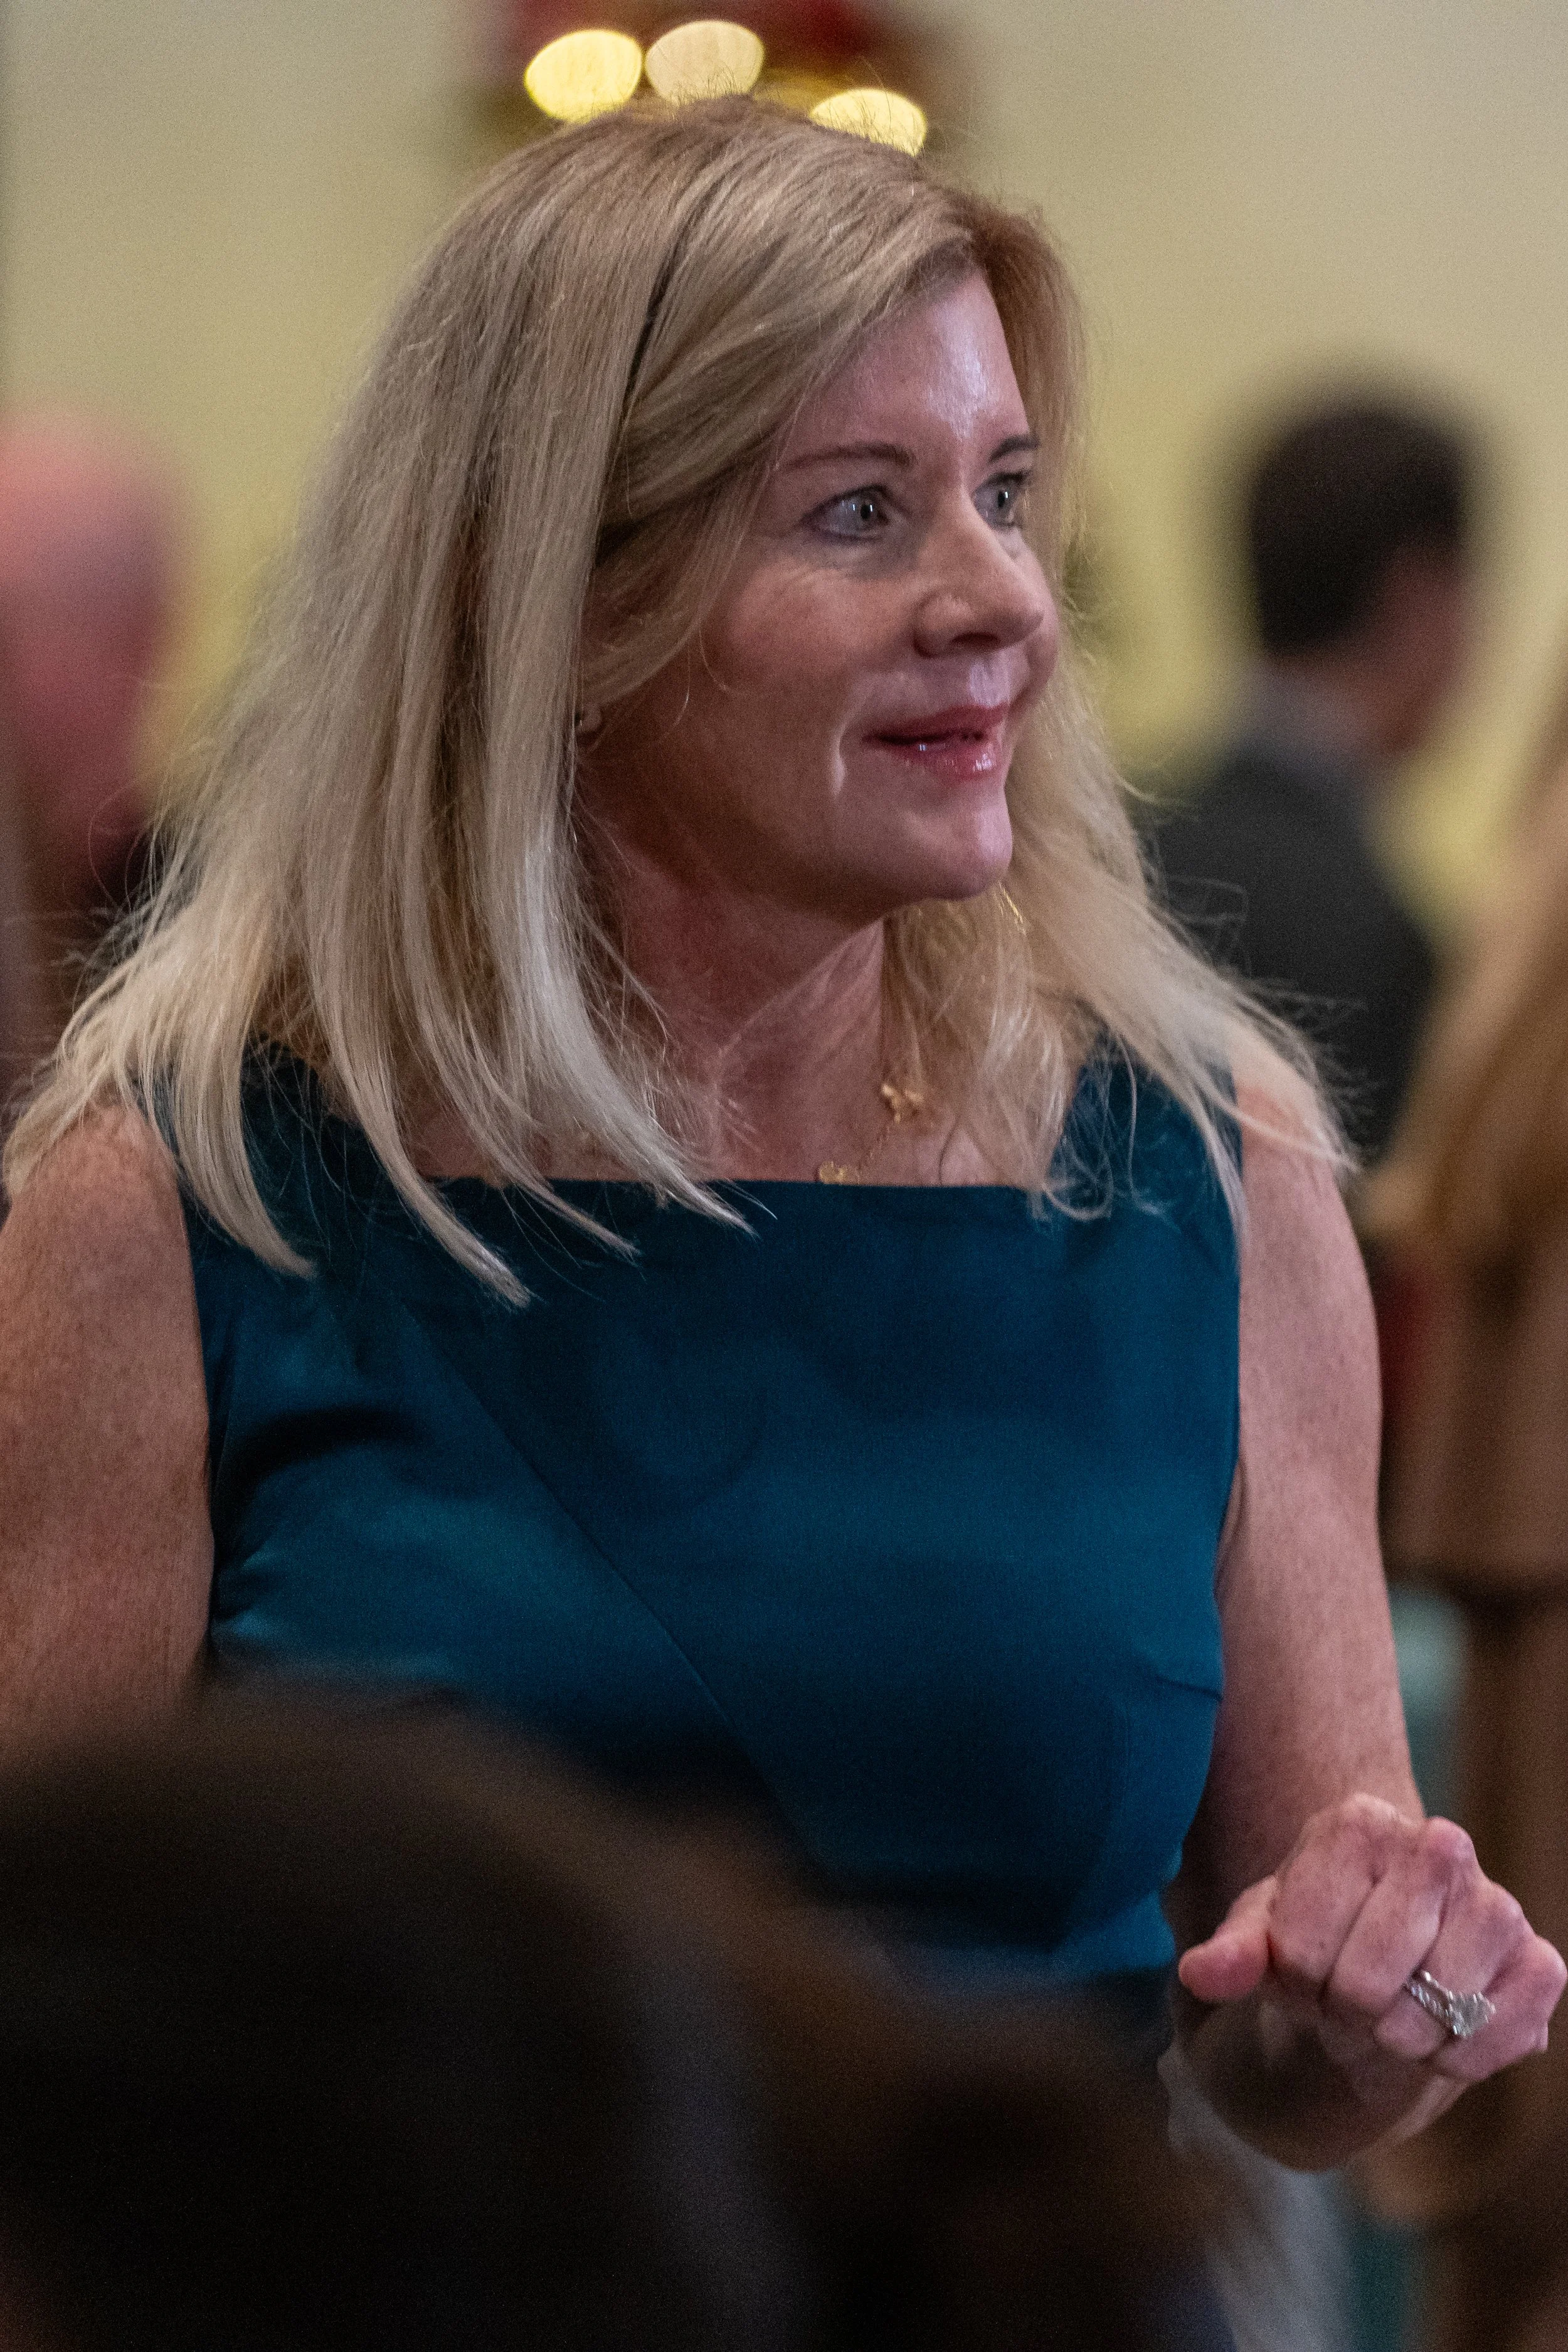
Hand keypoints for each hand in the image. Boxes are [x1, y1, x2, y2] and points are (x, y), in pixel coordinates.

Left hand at [1179, 1796, 1566, 2121]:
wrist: (1383, 1972)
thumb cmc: (1315, 1943)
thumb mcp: (1262, 1939)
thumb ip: (1231, 1954)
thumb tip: (1200, 1974)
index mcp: (1357, 1823)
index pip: (1301, 1942)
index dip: (1293, 1983)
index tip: (1302, 1973)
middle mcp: (1438, 1844)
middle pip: (1366, 1979)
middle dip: (1345, 2012)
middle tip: (1347, 2001)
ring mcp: (1496, 1901)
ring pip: (1436, 2008)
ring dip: (1401, 2039)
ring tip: (1390, 2015)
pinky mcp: (1538, 1961)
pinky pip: (1505, 2030)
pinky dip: (1462, 2059)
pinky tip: (1440, 2041)